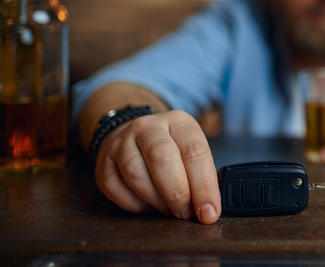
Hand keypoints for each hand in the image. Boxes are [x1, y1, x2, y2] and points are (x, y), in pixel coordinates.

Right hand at [93, 109, 220, 223]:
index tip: (209, 211)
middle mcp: (148, 127)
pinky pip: (116, 189)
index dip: (204, 186)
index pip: (194, 151)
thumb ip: (202, 173)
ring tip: (169, 209)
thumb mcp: (190, 149)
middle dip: (177, 193)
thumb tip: (209, 207)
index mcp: (178, 122)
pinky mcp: (104, 163)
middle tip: (186, 213)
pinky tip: (148, 205)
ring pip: (136, 174)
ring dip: (156, 201)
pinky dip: (135, 205)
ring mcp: (122, 143)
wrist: (131, 135)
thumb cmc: (170, 147)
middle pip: (162, 158)